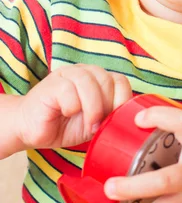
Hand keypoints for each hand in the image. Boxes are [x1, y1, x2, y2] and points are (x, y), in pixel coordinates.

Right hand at [17, 64, 131, 148]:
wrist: (31, 130)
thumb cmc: (64, 125)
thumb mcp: (94, 122)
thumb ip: (110, 114)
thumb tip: (129, 117)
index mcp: (98, 79)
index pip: (121, 81)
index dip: (122, 101)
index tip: (113, 120)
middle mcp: (85, 72)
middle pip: (107, 80)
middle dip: (106, 106)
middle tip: (97, 124)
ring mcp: (67, 74)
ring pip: (90, 82)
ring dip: (92, 107)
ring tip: (88, 123)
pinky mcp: (52, 82)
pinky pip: (69, 89)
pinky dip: (72, 106)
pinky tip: (66, 113)